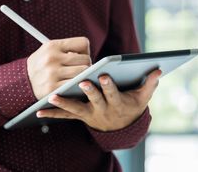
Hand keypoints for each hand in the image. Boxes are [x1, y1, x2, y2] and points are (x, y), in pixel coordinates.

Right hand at [27, 37, 90, 99]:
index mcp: (53, 45)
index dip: (85, 51)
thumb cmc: (42, 65)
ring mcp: (52, 73)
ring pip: (83, 73)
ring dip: (83, 77)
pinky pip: (75, 86)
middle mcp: (52, 58)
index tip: (79, 56)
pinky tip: (74, 86)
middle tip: (80, 70)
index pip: (83, 43)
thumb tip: (89, 56)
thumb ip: (68, 50)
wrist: (21, 83)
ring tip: (77, 78)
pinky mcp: (52, 88)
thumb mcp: (49, 51)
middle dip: (86, 65)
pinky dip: (77, 87)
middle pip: (86, 60)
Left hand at [36, 69, 161, 130]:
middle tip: (82, 82)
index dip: (109, 85)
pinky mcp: (80, 117)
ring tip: (53, 97)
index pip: (113, 94)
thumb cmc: (132, 106)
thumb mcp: (143, 98)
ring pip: (76, 108)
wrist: (121, 128)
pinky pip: (65, 117)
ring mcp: (90, 114)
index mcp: (117, 103)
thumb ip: (150, 84)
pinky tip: (38, 111)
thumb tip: (159, 70)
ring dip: (64, 103)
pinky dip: (52, 114)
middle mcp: (103, 110)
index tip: (105, 75)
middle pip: (95, 99)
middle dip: (89, 91)